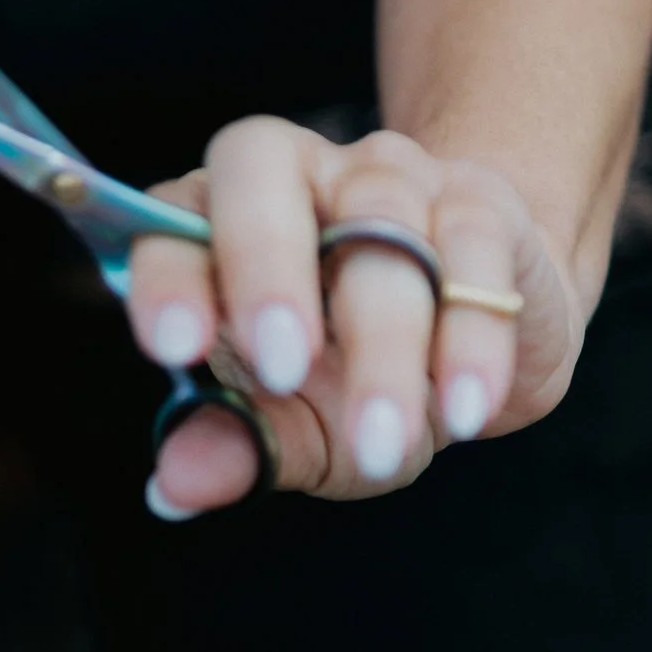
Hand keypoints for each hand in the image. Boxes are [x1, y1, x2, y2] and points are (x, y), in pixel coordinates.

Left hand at [122, 118, 581, 514]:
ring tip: (384, 440)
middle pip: (263, 164)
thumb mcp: (299, 428)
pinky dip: (470, 336)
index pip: (171, 216)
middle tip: (280, 369)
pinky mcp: (482, 202)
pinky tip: (464, 411)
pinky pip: (476, 245)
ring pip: (382, 216)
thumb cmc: (356, 382)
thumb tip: (178, 487)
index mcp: (219, 219)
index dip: (168, 275)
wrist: (477, 353)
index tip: (173, 350)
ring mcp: (391, 175)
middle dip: (266, 266)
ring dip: (383, 337)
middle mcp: (297, 173)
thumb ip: (242, 447)